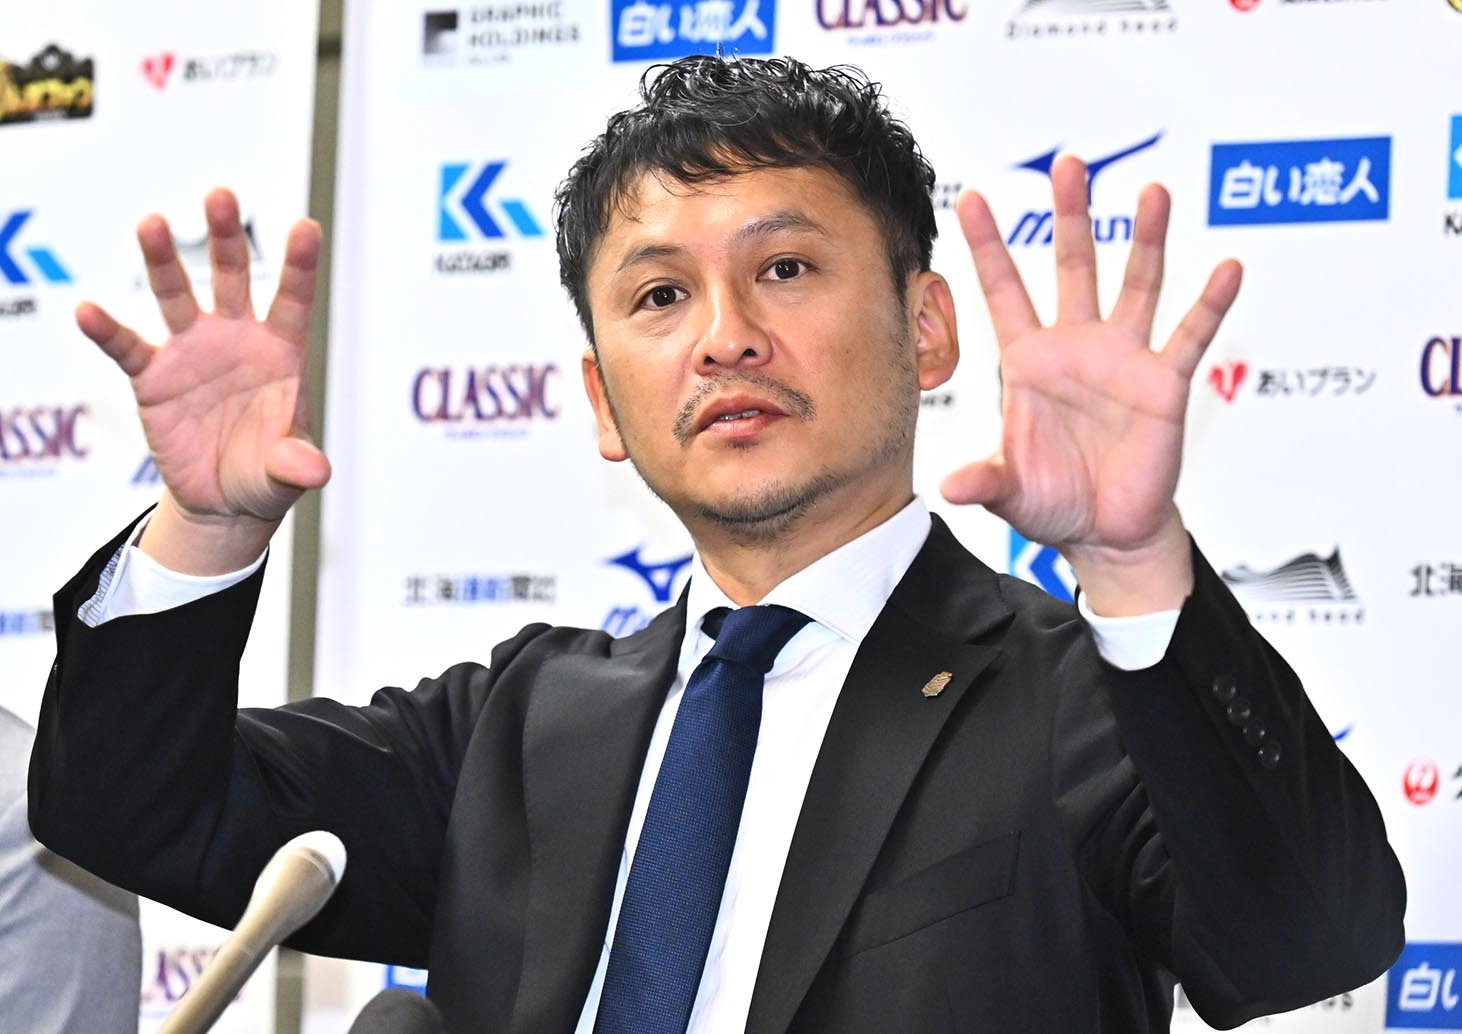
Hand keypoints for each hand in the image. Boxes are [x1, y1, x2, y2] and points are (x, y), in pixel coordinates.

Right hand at [77, 188, 329, 572]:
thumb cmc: (265, 473)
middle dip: (226, 238)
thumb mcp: (286, 474)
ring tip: (152, 223)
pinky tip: (88, 311)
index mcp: (281, 352)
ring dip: (163, 261)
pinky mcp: (153, 377)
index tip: (307, 227)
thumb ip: (297, 464)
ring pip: (177, 296)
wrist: (224, 498)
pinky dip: (108, 330)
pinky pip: (128, 348)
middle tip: (221, 196)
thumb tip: (313, 470)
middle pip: (233, 278)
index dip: (300, 266)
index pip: (293, 301)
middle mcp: (236, 339)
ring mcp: (192, 352)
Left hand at [941, 155, 1240, 613]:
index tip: (969, 197)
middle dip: (1072, 215)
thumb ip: (984, 480)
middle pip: (1073, 266)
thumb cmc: (1051, 504)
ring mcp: (1123, 360)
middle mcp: (1077, 348)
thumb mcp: (1008, 490)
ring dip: (1146, 239)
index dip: (987, 246)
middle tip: (1070, 163)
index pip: (1004, 292)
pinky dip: (1210, 303)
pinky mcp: (1164, 385)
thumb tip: (951, 486)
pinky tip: (1226, 267)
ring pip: (1136, 285)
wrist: (1104, 533)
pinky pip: (1189, 336)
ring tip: (1153, 193)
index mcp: (1029, 362)